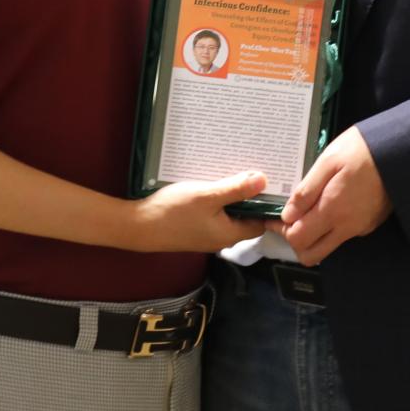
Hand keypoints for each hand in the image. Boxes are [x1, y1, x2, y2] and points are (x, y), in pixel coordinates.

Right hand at [126, 171, 268, 252]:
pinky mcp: (194, 229)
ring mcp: (206, 234)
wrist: (138, 226)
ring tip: (235, 173)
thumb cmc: (173, 212)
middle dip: (250, 197)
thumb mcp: (207, 196)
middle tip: (254, 172)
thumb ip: (236, 189)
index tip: (271, 183)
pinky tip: (212, 184)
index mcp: (230, 234)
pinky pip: (214, 214)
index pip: (260, 222)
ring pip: (228, 215)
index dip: (267, 204)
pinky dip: (217, 201)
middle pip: (245, 218)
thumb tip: (263, 181)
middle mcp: (221, 238)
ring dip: (232, 197)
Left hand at [278, 127, 390, 264]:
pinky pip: (343, 235)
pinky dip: (330, 228)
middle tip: (289, 220)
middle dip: (295, 242)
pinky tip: (330, 205)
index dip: (281, 231)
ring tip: (308, 211)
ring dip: (313, 237)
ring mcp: (360, 229)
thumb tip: (287, 215)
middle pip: (311, 255)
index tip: (274, 217)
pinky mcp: (370, 225)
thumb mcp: (329, 161)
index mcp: (332, 210)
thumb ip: (306, 190)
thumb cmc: (361, 150)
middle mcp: (346, 227)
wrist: (400, 152)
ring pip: (327, 247)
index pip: (298, 239)